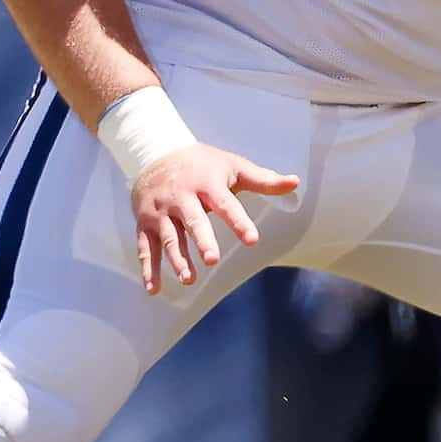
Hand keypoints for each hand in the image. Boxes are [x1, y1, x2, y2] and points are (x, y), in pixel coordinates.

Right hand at [130, 142, 300, 294]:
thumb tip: (295, 183)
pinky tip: (154, 289)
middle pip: (193, 220)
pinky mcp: (145, 223)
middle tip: (212, 260)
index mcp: (206, 183)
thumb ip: (262, 179)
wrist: (154, 152)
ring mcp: (161, 211)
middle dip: (202, 240)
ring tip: (189, 279)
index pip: (225, 203)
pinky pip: (145, 248)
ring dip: (177, 259)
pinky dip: (148, 269)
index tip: (252, 239)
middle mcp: (182, 197)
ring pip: (169, 237)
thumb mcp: (232, 166)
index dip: (238, 221)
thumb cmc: (202, 164)